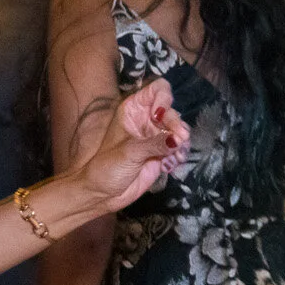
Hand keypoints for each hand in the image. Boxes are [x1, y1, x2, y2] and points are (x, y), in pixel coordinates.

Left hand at [78, 79, 189, 212]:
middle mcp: (147, 119)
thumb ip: (155, 144)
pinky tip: (174, 163)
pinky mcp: (163, 152)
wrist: (103, 194)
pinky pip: (180, 147)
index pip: (157, 90)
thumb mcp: (130, 152)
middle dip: (176, 124)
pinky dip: (181, 153)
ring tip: (177, 154)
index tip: (161, 116)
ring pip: (179, 129)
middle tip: (179, 138)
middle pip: (171, 111)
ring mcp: (156, 136)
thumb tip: (179, 139)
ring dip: (182, 141)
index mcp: (133, 109)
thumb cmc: (107, 168)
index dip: (163, 98)